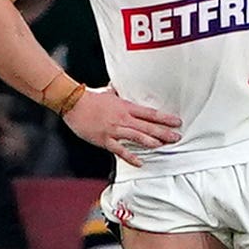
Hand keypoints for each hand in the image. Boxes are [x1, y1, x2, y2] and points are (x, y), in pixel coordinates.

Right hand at [61, 86, 181, 161]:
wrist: (72, 102)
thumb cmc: (89, 96)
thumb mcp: (107, 92)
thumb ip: (116, 91)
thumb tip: (117, 86)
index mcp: (125, 106)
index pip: (149, 113)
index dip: (164, 118)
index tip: (177, 122)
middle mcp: (122, 118)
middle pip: (147, 126)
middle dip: (164, 132)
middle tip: (177, 137)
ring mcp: (114, 129)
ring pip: (137, 137)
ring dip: (151, 142)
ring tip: (163, 146)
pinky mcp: (104, 139)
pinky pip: (119, 150)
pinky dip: (130, 156)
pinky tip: (140, 162)